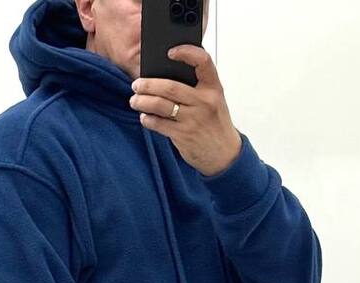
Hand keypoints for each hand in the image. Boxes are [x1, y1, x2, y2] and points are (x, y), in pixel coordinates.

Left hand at [128, 44, 241, 176]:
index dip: (186, 52)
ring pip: (161, 105)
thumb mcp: (213, 100)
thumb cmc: (215, 123)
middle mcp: (204, 101)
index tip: (170, 52)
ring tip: (134, 100)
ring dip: (143, 101)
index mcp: (214, 87)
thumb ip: (196, 87)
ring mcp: (194, 119)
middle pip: (170, 87)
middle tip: (136, 84)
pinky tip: (144, 117)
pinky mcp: (184, 136)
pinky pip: (159, 124)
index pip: (203, 61)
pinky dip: (148, 119)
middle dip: (148, 84)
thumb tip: (164, 75)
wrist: (225, 154)